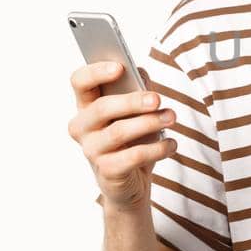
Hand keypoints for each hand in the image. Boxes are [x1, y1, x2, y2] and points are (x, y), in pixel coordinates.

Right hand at [67, 61, 177, 211]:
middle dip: (132, 101)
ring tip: (171, 117)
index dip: (95, 72)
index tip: (120, 67)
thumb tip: (139, 72)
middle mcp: (82, 127)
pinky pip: (132, 157)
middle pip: (101, 107)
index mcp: (86, 106)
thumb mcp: (135, 111)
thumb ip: (136, 88)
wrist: (131, 183)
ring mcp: (92, 151)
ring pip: (118, 132)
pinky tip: (171, 144)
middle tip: (157, 99)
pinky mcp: (107, 172)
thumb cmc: (132, 140)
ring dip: (149, 123)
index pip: (79, 82)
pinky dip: (156, 149)